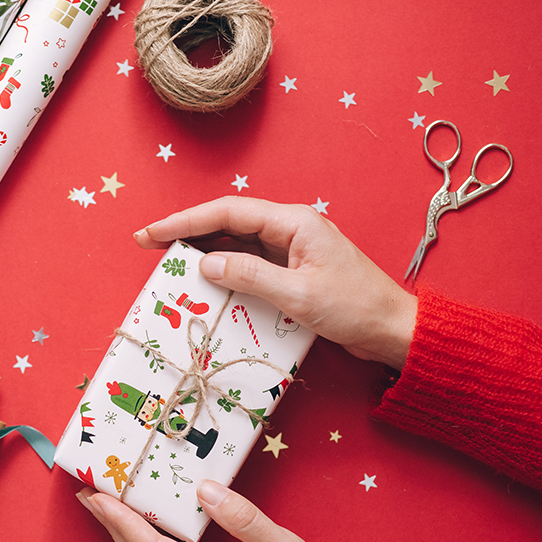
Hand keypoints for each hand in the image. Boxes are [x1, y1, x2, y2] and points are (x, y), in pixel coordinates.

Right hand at [134, 197, 416, 369]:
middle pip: (228, 221)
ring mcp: (291, 249)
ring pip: (236, 242)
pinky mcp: (293, 269)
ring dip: (204, 250)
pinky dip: (225, 269)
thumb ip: (251, 275)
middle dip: (187, 232)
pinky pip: (250, 263)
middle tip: (149, 245)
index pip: (228, 212)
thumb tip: (207, 263)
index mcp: (294, 222)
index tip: (153, 232)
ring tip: (169, 263)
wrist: (393, 328)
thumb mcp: (298, 295)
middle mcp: (290, 228)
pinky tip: (206, 281)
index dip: (186, 221)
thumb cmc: (354, 308)